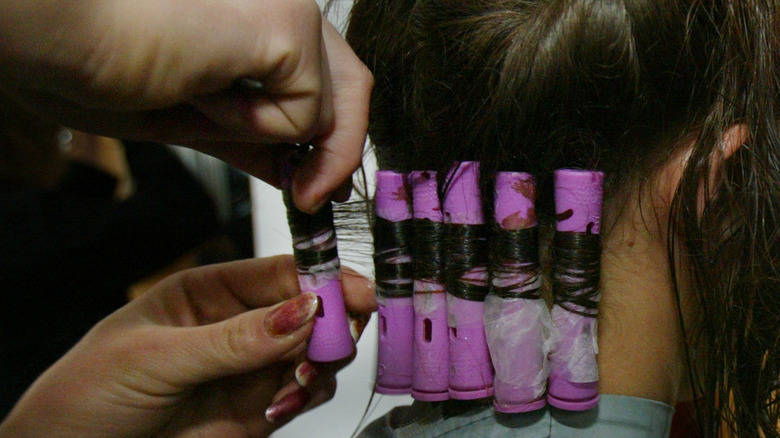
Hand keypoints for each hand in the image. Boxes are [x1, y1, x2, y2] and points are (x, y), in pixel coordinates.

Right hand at [0, 0, 371, 211]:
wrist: (53, 38)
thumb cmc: (95, 64)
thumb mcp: (195, 117)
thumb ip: (255, 138)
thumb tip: (301, 172)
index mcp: (262, 19)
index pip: (322, 81)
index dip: (327, 137)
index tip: (313, 183)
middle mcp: (283, 3)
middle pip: (350, 85)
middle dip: (336, 151)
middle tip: (311, 199)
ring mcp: (290, 7)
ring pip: (328, 107)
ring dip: (267, 135)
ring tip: (198, 106)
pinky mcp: (287, 24)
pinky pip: (302, 112)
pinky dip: (250, 126)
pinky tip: (196, 89)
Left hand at [0, 255, 375, 437]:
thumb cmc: (86, 394)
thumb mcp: (155, 357)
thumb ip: (233, 339)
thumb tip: (302, 311)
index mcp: (209, 292)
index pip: (278, 272)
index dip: (322, 277)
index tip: (354, 291)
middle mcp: (237, 325)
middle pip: (310, 310)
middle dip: (333, 321)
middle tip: (337, 338)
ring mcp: (250, 369)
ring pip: (316, 352)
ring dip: (323, 362)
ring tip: (299, 379)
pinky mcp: (258, 410)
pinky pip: (304, 394)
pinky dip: (308, 396)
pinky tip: (283, 403)